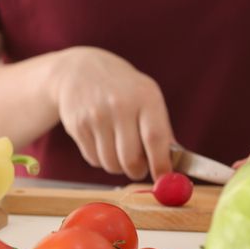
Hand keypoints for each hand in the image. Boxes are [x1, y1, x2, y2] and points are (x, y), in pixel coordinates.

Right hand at [49, 47, 174, 180]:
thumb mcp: (146, 96)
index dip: (160, 164)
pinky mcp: (78, 126)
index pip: (155, 138)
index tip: (163, 177)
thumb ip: (160, 129)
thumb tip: (171, 165)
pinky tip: (102, 142)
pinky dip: (101, 159)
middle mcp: (119, 105)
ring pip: (111, 164)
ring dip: (118, 167)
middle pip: (131, 159)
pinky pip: (93, 159)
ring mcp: (96, 116)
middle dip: (137, 171)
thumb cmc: (122, 88)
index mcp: (144, 97)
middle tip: (139, 168)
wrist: (79, 71)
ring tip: (119, 151)